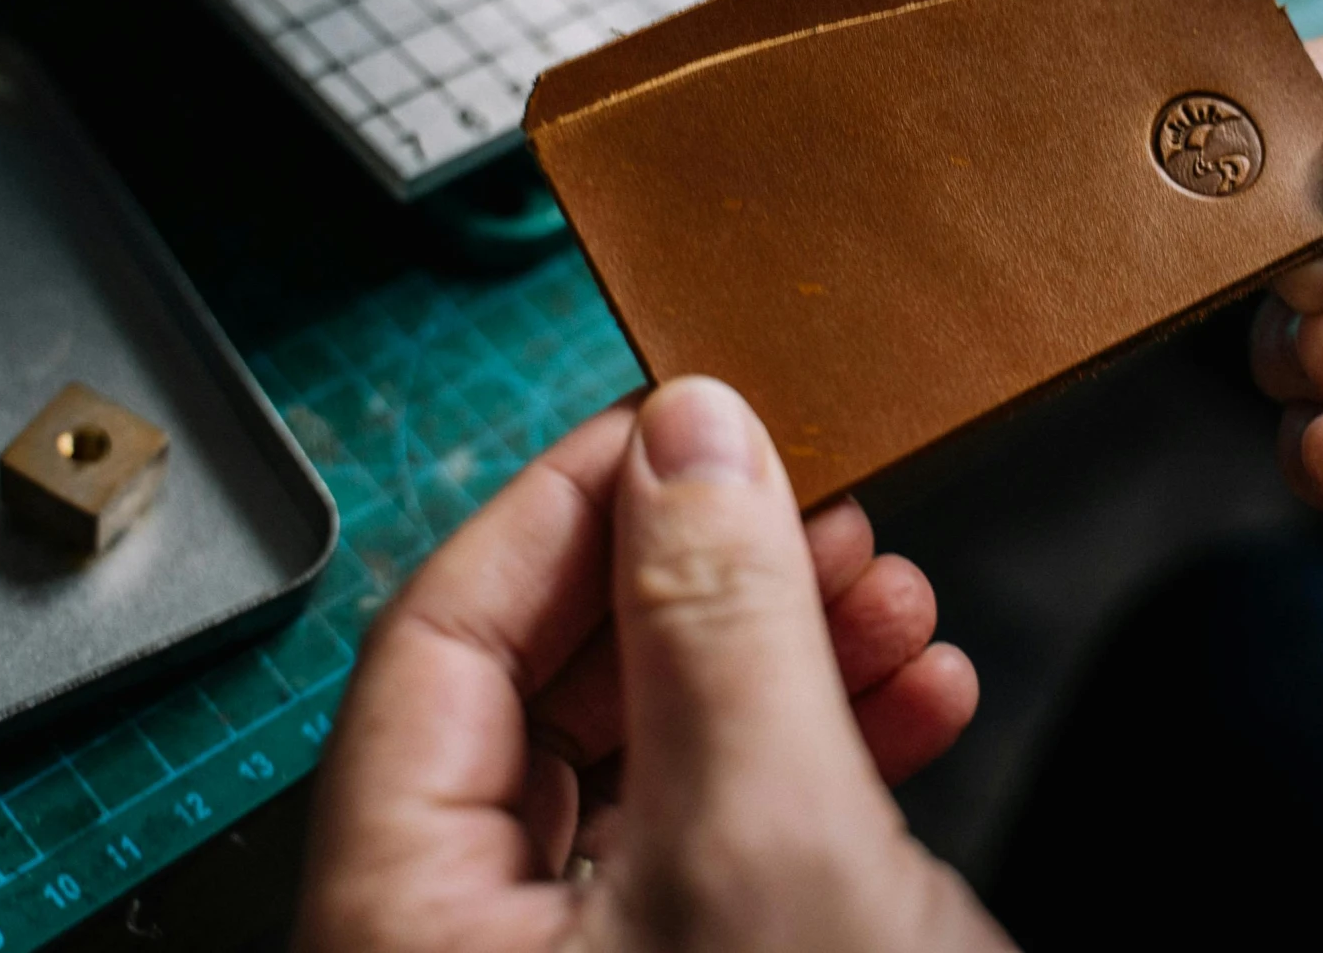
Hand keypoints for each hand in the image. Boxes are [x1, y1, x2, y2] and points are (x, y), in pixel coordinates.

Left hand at [293, 377, 1012, 952]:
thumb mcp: (764, 842)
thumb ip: (717, 623)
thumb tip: (690, 439)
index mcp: (405, 915)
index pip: (439, 635)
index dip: (565, 503)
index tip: (678, 422)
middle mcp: (469, 942)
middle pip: (558, 688)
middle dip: (712, 580)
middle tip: (809, 502)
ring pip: (663, 755)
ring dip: (791, 658)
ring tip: (892, 598)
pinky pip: (732, 838)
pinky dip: (827, 760)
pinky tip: (917, 701)